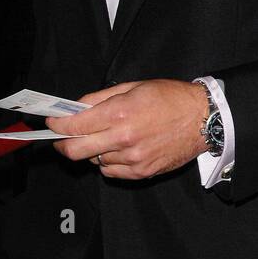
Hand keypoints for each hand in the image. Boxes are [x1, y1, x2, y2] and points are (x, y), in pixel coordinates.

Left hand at [47, 79, 208, 179]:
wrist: (204, 119)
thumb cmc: (172, 98)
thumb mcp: (134, 87)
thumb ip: (100, 98)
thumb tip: (76, 108)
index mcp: (119, 113)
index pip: (74, 125)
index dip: (57, 124)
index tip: (53, 122)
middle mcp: (123, 138)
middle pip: (75, 150)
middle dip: (63, 144)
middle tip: (63, 138)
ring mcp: (133, 158)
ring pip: (94, 161)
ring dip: (93, 150)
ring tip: (106, 138)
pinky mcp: (142, 172)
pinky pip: (112, 172)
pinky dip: (109, 162)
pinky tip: (119, 150)